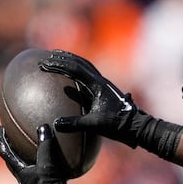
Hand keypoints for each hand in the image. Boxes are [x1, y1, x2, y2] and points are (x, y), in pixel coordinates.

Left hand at [0, 125, 79, 183]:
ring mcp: (33, 183)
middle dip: (11, 144)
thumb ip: (45, 147)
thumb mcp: (47, 166)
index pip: (5, 151)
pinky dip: (43, 161)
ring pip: (25, 165)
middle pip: (12, 158)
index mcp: (19, 171)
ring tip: (31, 143)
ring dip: (25, 153)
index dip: (1, 138)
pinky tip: (55, 158)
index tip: (1, 127)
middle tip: (12, 133)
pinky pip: (40, 169)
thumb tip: (43, 126)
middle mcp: (23, 177)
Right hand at [40, 50, 182, 158]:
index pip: (75, 69)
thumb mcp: (96, 125)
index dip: (58, 65)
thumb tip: (56, 124)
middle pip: (80, 62)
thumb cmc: (119, 125)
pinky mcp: (106, 90)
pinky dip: (78, 71)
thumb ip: (76, 124)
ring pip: (86, 66)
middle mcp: (101, 81)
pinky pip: (89, 75)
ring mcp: (104, 84)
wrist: (138, 126)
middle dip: (63, 58)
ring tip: (59, 59)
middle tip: (48, 56)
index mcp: (98, 85)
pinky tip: (73, 78)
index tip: (44, 64)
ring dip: (72, 61)